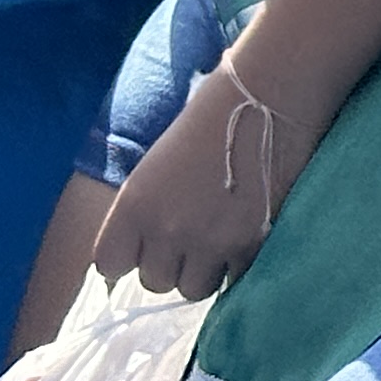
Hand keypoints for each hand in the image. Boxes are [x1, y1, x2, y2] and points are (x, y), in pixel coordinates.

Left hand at [92, 58, 313, 300]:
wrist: (272, 92)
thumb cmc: (212, 115)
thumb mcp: (158, 164)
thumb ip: (147, 209)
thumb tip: (148, 245)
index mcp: (134, 204)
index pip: (109, 264)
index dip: (130, 256)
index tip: (148, 244)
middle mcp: (165, 229)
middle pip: (155, 281)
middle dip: (173, 262)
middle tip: (196, 233)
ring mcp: (210, 240)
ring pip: (194, 288)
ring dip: (206, 269)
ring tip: (224, 237)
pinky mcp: (252, 243)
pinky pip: (236, 279)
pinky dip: (240, 264)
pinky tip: (248, 234)